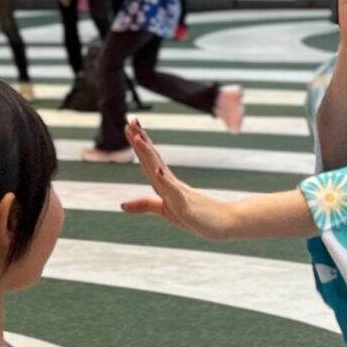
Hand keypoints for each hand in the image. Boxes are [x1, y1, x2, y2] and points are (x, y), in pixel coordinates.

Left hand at [120, 120, 233, 240]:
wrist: (224, 224)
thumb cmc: (196, 217)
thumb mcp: (165, 211)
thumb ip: (145, 205)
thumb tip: (122, 205)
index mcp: (165, 184)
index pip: (149, 161)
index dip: (139, 144)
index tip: (129, 126)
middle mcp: (172, 184)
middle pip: (153, 160)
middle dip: (141, 141)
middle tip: (131, 122)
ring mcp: (179, 193)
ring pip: (161, 171)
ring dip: (149, 155)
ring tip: (139, 138)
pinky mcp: (186, 206)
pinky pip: (175, 192)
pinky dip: (166, 181)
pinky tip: (158, 171)